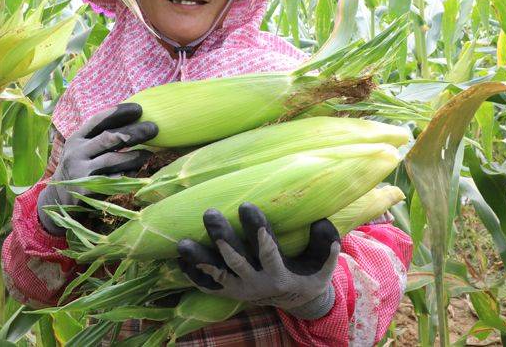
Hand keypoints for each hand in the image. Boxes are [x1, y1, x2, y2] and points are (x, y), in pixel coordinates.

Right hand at [37, 103, 157, 234]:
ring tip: (150, 153)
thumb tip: (135, 121)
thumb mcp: (82, 148)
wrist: (59, 197)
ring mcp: (80, 171)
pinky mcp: (87, 190)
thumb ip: (100, 136)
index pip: (98, 120)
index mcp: (76, 138)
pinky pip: (113, 180)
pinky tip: (137, 171)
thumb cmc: (79, 166)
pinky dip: (128, 175)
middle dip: (134, 132)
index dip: (119, 112)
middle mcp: (76, 152)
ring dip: (135, 155)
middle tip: (153, 129)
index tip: (139, 109)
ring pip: (113, 160)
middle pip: (109, 138)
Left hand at [177, 202, 339, 319]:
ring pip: (216, 274)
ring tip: (183, 244)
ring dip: (199, 259)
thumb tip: (320, 222)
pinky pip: (207, 286)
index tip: (247, 205)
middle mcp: (257, 283)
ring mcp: (240, 289)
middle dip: (222, 237)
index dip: (257, 229)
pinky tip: (179, 259)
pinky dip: (192, 274)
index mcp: (280, 275)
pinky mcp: (228, 292)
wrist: (296, 300)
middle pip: (236, 261)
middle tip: (210, 213)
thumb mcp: (324, 262)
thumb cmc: (310, 272)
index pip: (267, 250)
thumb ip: (326, 243)